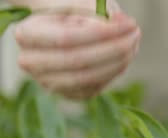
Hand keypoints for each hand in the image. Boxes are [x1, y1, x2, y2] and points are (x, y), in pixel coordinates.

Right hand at [15, 0, 140, 98]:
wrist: (57, 30)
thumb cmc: (69, 11)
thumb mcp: (78, 2)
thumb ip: (96, 9)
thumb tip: (120, 23)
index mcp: (27, 34)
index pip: (66, 39)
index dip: (101, 34)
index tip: (128, 24)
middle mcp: (31, 62)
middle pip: (78, 61)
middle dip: (114, 48)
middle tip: (135, 33)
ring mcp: (48, 82)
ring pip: (88, 78)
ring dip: (118, 62)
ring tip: (133, 43)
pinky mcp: (68, 94)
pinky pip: (95, 87)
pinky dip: (114, 72)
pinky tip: (124, 57)